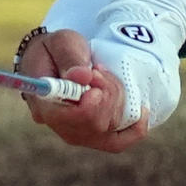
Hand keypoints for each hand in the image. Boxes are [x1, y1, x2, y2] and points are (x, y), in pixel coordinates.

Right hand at [18, 28, 151, 153]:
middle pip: (93, 125)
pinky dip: (134, 128)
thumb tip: (83, 76)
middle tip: (99, 69)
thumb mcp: (61, 43)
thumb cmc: (56, 49)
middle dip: (106, 93)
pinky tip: (141, 111)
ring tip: (104, 76)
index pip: (64, 120)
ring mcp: (78, 133)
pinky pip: (119, 142)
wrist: (57, 58)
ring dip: (116, 97)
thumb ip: (70, 58)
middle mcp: (59, 126)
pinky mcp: (95, 134)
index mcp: (43, 105)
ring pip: (108, 128)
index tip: (95, 83)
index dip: (87, 107)